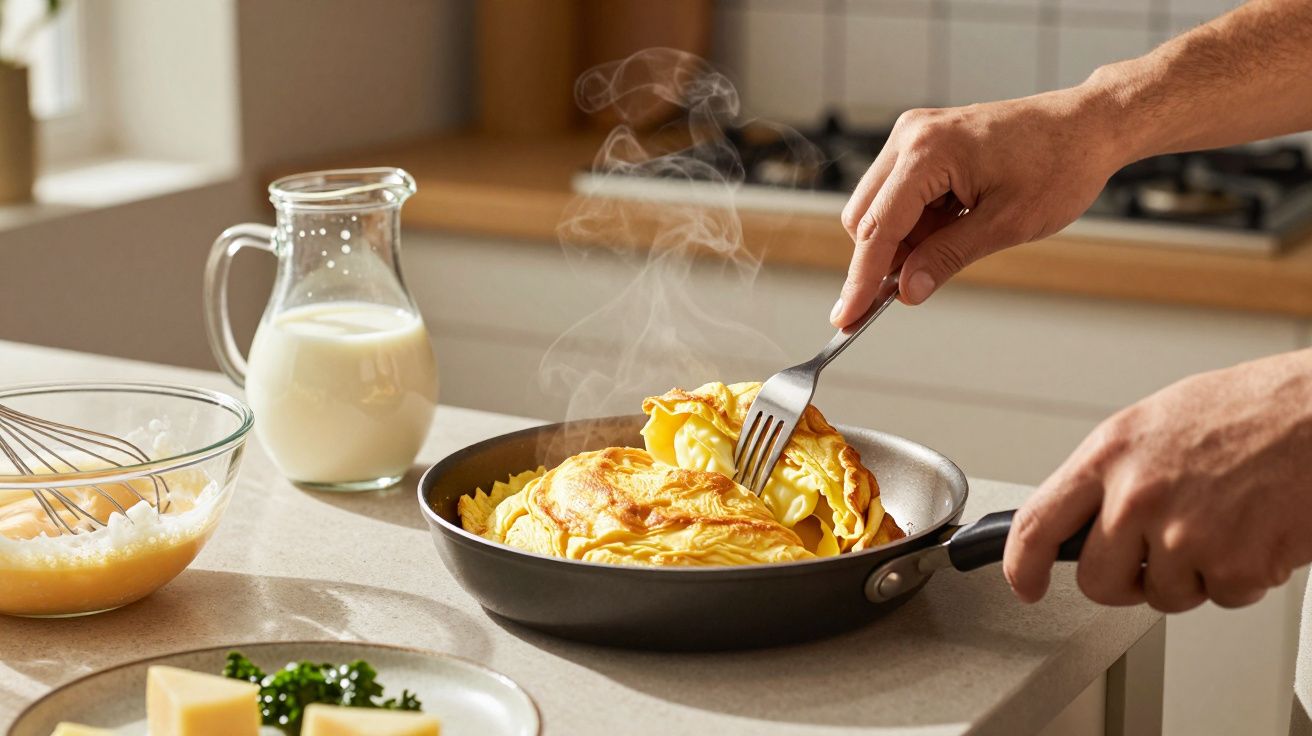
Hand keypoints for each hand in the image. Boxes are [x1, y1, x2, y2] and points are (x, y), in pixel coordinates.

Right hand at [833, 89, 1122, 326]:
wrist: (1089, 125)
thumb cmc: (1059, 165)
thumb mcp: (1007, 224)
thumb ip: (948, 257)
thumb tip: (907, 291)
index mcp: (928, 152)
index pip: (876, 228)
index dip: (861, 280)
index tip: (847, 317)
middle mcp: (910, 136)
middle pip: (863, 218)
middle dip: (887, 257)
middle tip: (925, 280)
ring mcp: (914, 135)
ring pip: (877, 209)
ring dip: (906, 238)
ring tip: (964, 233)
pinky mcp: (922, 142)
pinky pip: (898, 194)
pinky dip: (918, 221)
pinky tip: (959, 218)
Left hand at [1003, 349, 1311, 611]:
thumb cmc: (1249, 411)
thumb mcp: (1154, 425)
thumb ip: (1111, 474)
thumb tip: (1083, 518)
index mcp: (1109, 455)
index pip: (1037, 524)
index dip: (1021, 565)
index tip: (1025, 583)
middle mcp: (1137, 496)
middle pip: (1098, 580)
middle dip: (1125, 580)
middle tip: (1156, 559)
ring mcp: (1184, 534)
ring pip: (1163, 594)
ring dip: (1193, 575)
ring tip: (1223, 523)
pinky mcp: (1234, 564)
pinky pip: (1221, 596)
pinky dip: (1242, 576)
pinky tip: (1256, 531)